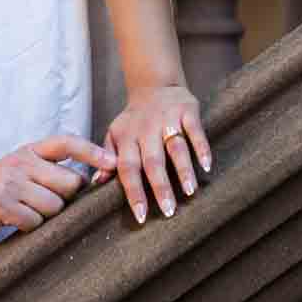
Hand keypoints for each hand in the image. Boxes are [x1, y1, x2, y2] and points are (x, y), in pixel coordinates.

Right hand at [0, 135, 115, 242]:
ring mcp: (11, 183)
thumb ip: (45, 172)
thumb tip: (86, 183)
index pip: (66, 143)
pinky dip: (28, 228)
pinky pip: (34, 222)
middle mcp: (21, 163)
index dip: (93, 151)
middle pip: (71, 183)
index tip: (113, 163)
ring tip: (24, 214)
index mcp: (28, 152)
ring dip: (45, 218)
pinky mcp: (0, 204)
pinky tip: (12, 222)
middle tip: (43, 205)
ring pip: (55, 206)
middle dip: (66, 200)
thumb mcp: (17, 170)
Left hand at [100, 85, 210, 223]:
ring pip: (175, 148)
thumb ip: (107, 157)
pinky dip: (201, 148)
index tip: (141, 216)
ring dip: (183, 170)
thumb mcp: (115, 134)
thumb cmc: (134, 120)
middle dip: (160, 187)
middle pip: (152, 162)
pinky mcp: (187, 111)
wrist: (154, 85)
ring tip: (190, 192)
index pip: (127, 168)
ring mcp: (167, 120)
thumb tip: (96, 182)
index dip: (133, 192)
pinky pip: (195, 131)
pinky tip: (206, 166)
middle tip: (169, 211)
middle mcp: (145, 130)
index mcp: (126, 138)